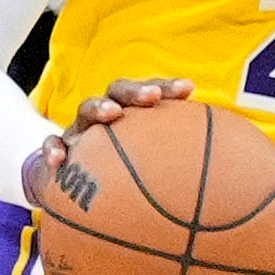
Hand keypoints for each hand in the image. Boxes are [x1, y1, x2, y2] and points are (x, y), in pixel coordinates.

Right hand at [20, 77, 195, 204]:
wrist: (68, 184)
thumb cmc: (116, 173)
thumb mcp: (145, 168)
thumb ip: (173, 168)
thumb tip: (222, 187)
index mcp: (129, 115)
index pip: (149, 94)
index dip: (167, 88)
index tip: (188, 89)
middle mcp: (105, 118)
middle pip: (118, 93)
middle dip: (135, 91)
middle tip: (152, 97)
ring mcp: (79, 132)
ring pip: (85, 111)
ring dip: (99, 107)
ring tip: (112, 113)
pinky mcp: (57, 151)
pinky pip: (52, 146)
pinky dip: (54, 150)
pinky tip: (59, 161)